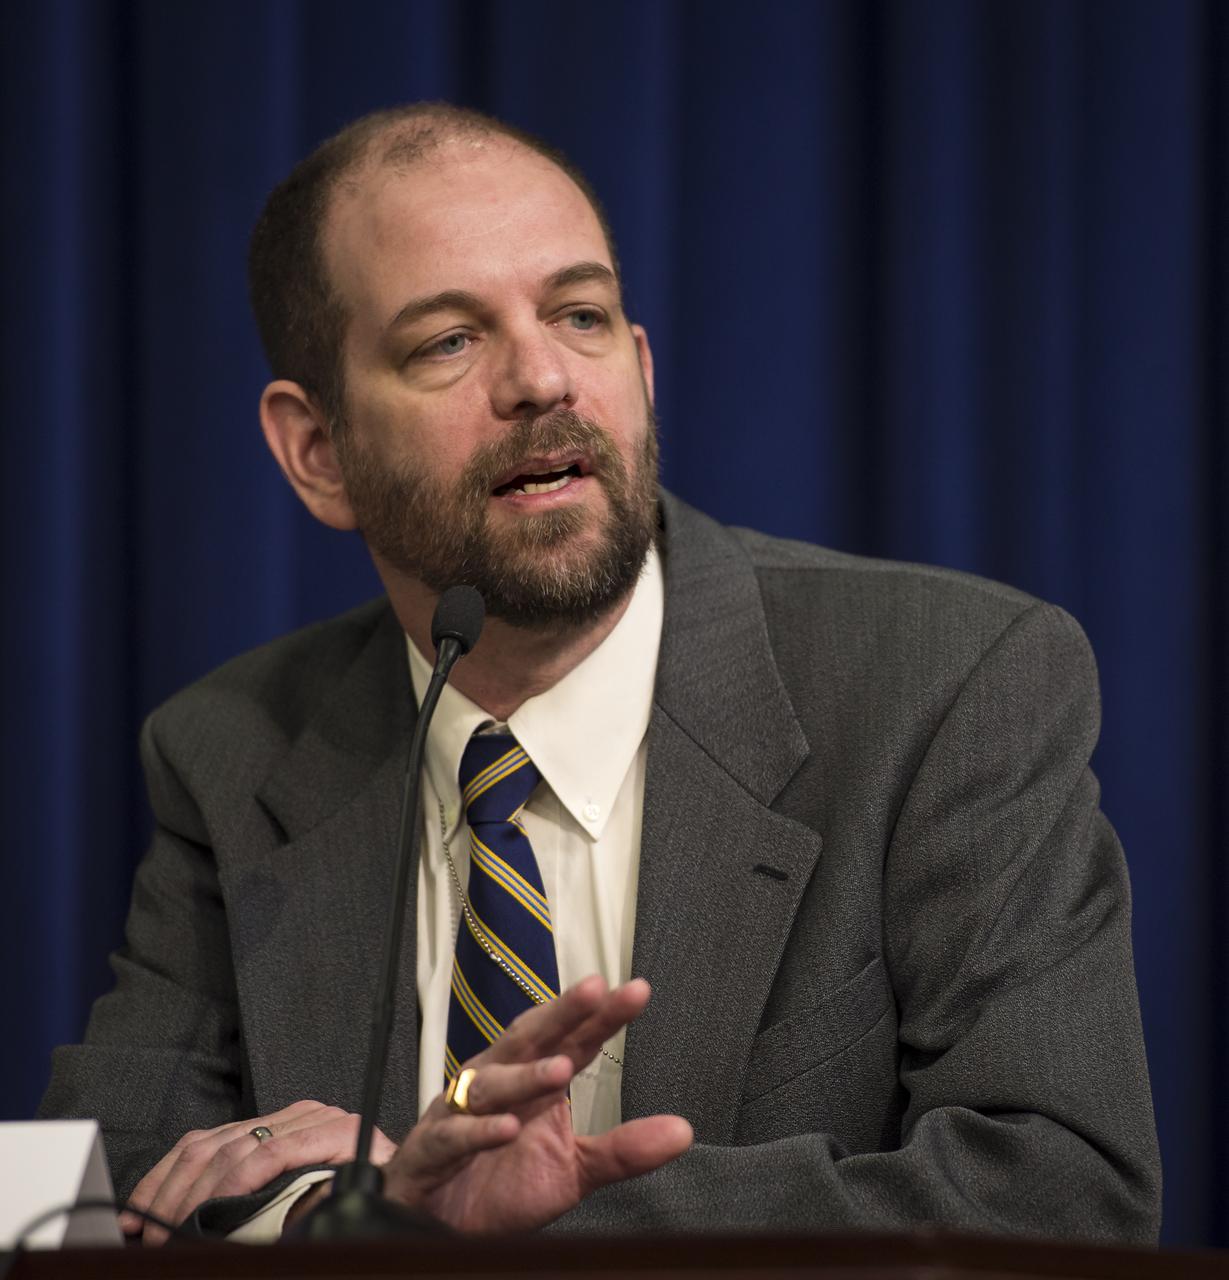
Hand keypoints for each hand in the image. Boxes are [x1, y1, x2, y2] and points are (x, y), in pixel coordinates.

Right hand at [121, 1099, 394, 1243]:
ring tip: (144, 1222)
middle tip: (159, 1233)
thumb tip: (289, 1211)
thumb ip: (331, 1199)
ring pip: (213, 1140)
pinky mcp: (267, 1129)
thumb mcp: (368, 1198)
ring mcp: (286, 1121)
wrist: (402, 1185)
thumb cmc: (387, 1195)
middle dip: (189, 1194)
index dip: (228, 1189)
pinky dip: (176, 1171)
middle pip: (233, 1145)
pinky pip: (211, 1139)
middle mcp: (312, 1117)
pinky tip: (154, 1198)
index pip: (269, 1152)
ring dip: (171, 1184)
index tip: (198, 1223)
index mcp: (339, 1130)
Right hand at [383, 975, 692, 1231]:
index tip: (637, 991)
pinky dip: (477, 1130)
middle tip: (594, 990)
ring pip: (492, 1082)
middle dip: (561, 1013)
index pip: (574, 1041)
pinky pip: (453, 1135)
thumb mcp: (574, 1171)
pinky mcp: (431, 1151)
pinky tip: (506, 1129)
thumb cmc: (503, 1184)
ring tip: (562, 1068)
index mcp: (534, 1082)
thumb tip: (684, 1131)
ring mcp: (461, 1113)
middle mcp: (498, 1084)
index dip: (602, 1016)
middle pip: (530, 1039)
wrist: (439, 1227)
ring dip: (526, 1074)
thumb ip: (623, 1150)